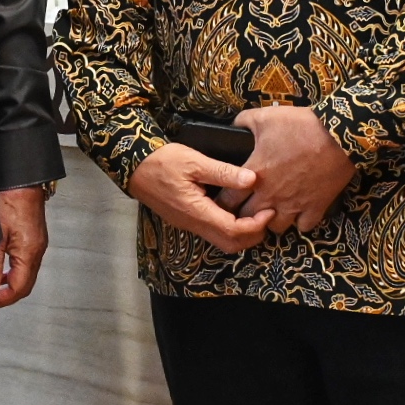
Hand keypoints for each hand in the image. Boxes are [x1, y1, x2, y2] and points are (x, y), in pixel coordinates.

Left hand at [0, 187, 48, 307]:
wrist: (21, 180)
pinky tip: (2, 268)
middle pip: (25, 285)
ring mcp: (38, 244)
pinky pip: (27, 263)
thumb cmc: (9, 200)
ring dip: (11, 283)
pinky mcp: (34, 238)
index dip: (3, 299)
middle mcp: (37, 250)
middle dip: (7, 294)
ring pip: (26, 274)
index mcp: (29, 252)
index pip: (20, 288)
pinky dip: (14, 271)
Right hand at [129, 143, 271, 254]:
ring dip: (243, 233)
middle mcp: (194, 224)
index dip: (256, 225)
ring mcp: (189, 224)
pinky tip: (237, 209)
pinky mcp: (187, 219)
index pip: (234, 231)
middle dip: (253, 235)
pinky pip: (213, 232)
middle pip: (230, 244)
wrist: (134, 166)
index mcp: (197, 212)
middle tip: (267, 214)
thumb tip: (252, 179)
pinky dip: (231, 228)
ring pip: (222, 241)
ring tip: (255, 212)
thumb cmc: (162, 161)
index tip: (269, 210)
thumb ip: (224, 172)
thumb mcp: (195, 161)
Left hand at [235, 106, 354, 234]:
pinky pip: (303, 227)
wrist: (337, 135)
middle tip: (248, 205)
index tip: (226, 197)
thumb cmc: (299, 126)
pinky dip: (300, 221)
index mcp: (254, 175)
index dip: (224, 200)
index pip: (227, 200)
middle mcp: (270, 196)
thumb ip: (243, 122)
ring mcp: (293, 205)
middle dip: (244, 214)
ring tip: (274, 208)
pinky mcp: (315, 209)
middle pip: (247, 219)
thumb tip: (232, 126)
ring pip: (275, 228)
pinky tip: (299, 210)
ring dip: (272, 220)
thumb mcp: (265, 117)